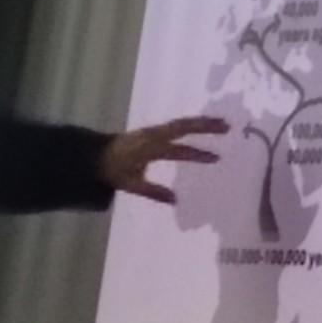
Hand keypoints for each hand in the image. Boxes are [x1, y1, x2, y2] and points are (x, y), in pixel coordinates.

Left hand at [98, 116, 228, 204]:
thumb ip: (154, 192)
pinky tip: (202, 125)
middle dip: (205, 126)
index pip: (178, 150)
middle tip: (227, 127)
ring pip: (181, 123)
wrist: (94, 155)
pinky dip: (191, 123)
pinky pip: (175, 124)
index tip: (216, 158)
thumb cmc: (112, 171)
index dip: (197, 154)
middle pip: (183, 127)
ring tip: (221, 123)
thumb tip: (176, 200)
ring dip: (201, 122)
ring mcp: (153, 130)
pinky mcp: (153, 130)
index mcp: (149, 148)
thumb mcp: (131, 184)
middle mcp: (154, 135)